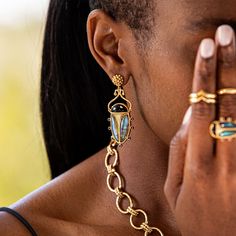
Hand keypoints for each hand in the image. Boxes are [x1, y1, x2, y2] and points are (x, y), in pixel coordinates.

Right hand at [164, 24, 235, 235]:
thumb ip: (178, 151)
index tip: (205, 49)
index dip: (202, 78)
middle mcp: (225, 161)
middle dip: (226, 66)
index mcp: (197, 165)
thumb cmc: (194, 218)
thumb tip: (187, 115)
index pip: (200, 109)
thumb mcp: (173, 189)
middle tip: (225, 34)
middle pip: (228, 104)